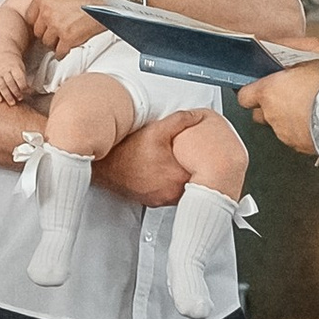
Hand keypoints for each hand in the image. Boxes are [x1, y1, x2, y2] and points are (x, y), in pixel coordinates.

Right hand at [0, 31, 33, 102]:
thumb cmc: (13, 62)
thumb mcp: (20, 66)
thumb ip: (23, 78)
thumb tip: (29, 91)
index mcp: (14, 66)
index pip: (19, 77)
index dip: (23, 86)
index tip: (26, 92)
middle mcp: (4, 70)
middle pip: (10, 83)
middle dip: (15, 92)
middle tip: (20, 98)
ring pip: (1, 86)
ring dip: (7, 95)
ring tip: (12, 102)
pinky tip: (0, 100)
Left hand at [18, 0, 103, 54]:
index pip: (29, 16)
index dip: (38, 18)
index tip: (44, 20)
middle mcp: (47, 12)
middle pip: (37, 30)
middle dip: (46, 30)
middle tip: (54, 28)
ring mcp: (57, 26)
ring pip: (47, 42)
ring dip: (54, 41)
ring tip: (62, 36)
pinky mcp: (69, 38)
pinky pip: (59, 51)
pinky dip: (62, 51)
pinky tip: (66, 47)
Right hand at [93, 107, 215, 206]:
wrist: (104, 168)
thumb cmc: (126, 152)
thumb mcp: (156, 130)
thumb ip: (181, 121)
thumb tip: (198, 116)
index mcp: (176, 175)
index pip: (205, 175)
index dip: (210, 164)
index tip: (214, 158)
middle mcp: (170, 192)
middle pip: (196, 185)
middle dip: (199, 172)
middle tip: (200, 160)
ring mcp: (161, 199)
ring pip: (184, 192)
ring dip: (185, 180)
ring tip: (183, 166)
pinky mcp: (152, 202)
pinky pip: (170, 195)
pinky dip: (172, 185)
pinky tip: (167, 174)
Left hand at [239, 56, 318, 156]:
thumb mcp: (311, 63)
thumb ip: (292, 68)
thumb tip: (288, 69)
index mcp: (268, 91)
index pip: (244, 96)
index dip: (251, 92)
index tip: (259, 88)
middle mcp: (271, 115)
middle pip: (258, 114)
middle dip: (268, 107)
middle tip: (286, 98)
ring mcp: (283, 133)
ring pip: (276, 127)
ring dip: (287, 119)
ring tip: (306, 109)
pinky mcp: (298, 146)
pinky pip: (293, 138)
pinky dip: (300, 131)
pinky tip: (314, 122)